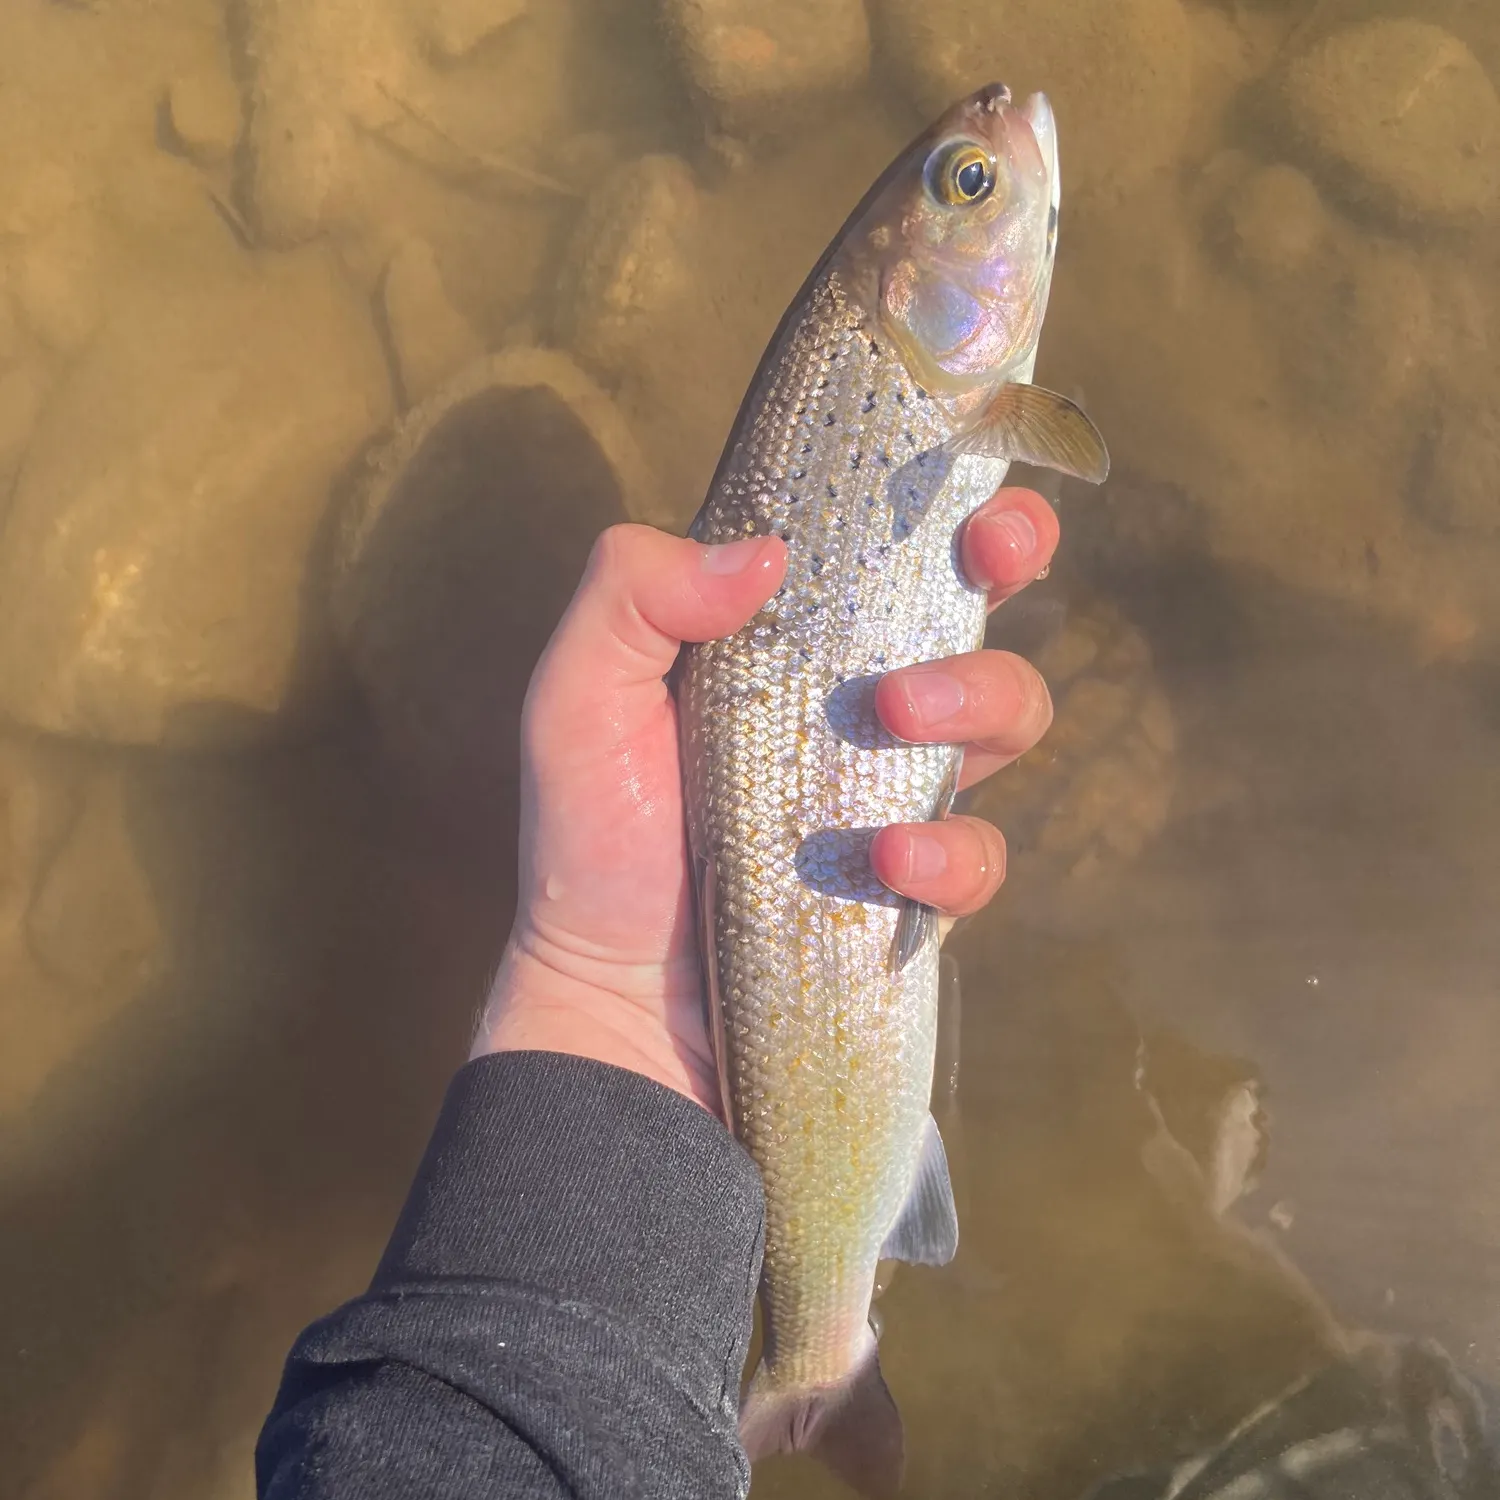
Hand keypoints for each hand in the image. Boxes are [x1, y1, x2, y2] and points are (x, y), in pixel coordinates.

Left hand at [473, 487, 1060, 1114]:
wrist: (614, 995)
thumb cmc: (592, 837)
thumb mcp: (579, 697)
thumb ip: (632, 592)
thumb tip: (766, 550)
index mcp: (785, 637)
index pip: (878, 539)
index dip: (939, 487)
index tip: (960, 463)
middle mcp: (857, 698)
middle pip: (977, 601)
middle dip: (1010, 556)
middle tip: (992, 557)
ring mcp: (897, 789)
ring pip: (1010, 713)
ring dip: (981, 694)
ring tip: (900, 718)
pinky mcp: (918, 884)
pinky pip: (983, 853)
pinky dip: (954, 851)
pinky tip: (889, 862)